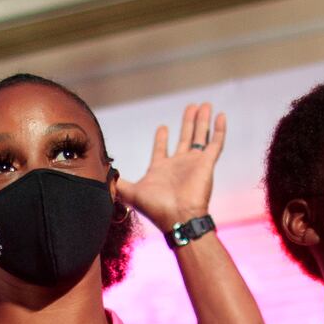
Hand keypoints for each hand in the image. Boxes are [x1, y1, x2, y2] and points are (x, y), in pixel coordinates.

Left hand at [115, 103, 226, 233]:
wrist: (179, 218)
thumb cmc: (156, 208)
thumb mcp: (131, 193)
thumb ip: (118, 182)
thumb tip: (103, 175)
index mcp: (161, 169)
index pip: (161, 149)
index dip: (161, 138)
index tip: (163, 127)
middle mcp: (179, 164)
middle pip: (184, 137)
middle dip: (188, 122)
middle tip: (191, 106)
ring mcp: (194, 163)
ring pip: (200, 136)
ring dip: (202, 121)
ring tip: (205, 105)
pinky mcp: (207, 163)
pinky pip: (215, 143)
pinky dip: (219, 130)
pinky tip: (221, 116)